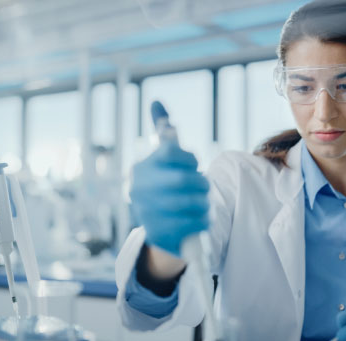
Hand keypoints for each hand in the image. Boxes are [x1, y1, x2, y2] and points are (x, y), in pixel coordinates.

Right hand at [130, 141, 209, 257]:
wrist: (160, 227)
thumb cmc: (166, 186)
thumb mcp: (164, 160)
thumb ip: (164, 133)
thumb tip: (156, 102)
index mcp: (142, 168)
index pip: (169, 152)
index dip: (189, 158)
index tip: (194, 164)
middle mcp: (139, 189)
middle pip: (181, 179)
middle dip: (201, 182)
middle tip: (205, 185)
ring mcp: (147, 212)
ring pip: (190, 202)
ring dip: (205, 201)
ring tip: (205, 202)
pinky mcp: (159, 232)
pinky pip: (193, 222)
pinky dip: (205, 218)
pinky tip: (203, 216)